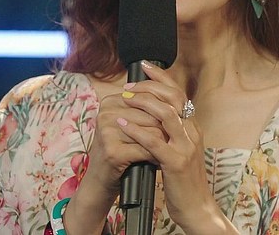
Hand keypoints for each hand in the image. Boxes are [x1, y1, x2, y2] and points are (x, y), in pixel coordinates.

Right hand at [62, 72, 166, 234]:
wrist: (100, 180)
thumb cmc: (120, 150)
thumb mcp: (129, 125)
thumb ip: (145, 109)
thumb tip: (178, 98)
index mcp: (111, 101)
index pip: (149, 97)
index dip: (166, 111)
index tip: (172, 124)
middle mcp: (106, 113)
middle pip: (153, 114)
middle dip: (166, 129)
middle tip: (172, 140)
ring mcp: (108, 132)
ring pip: (153, 131)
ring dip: (164, 144)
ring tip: (166, 151)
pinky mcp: (113, 151)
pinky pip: (147, 149)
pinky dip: (157, 157)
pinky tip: (158, 162)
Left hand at [118, 61, 226, 232]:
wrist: (197, 208)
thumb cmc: (184, 181)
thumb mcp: (180, 151)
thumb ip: (170, 133)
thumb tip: (151, 115)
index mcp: (192, 127)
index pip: (178, 93)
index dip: (162, 77)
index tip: (144, 66)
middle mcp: (191, 132)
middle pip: (173, 97)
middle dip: (148, 86)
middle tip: (128, 86)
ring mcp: (185, 147)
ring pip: (166, 114)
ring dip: (142, 102)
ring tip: (124, 99)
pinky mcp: (175, 163)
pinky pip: (154, 141)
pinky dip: (136, 129)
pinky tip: (122, 124)